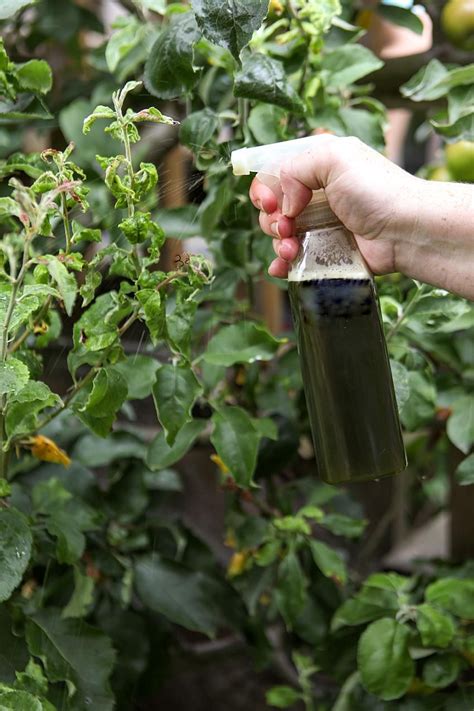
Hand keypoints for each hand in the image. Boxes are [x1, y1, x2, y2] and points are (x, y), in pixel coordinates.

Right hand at [249, 134, 419, 277]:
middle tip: (287, 228)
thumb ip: (295, 168)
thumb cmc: (377, 190)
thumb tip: (285, 204)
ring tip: (291, 250)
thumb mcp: (334, 158)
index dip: (265, 190)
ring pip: (280, 237)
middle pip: (272, 209)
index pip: (273, 175)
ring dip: (277, 244)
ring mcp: (320, 227)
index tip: (272, 204)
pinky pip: (293, 261)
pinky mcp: (325, 254)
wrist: (406, 231)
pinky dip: (281, 265)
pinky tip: (282, 267)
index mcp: (317, 168)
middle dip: (272, 220)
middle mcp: (316, 196)